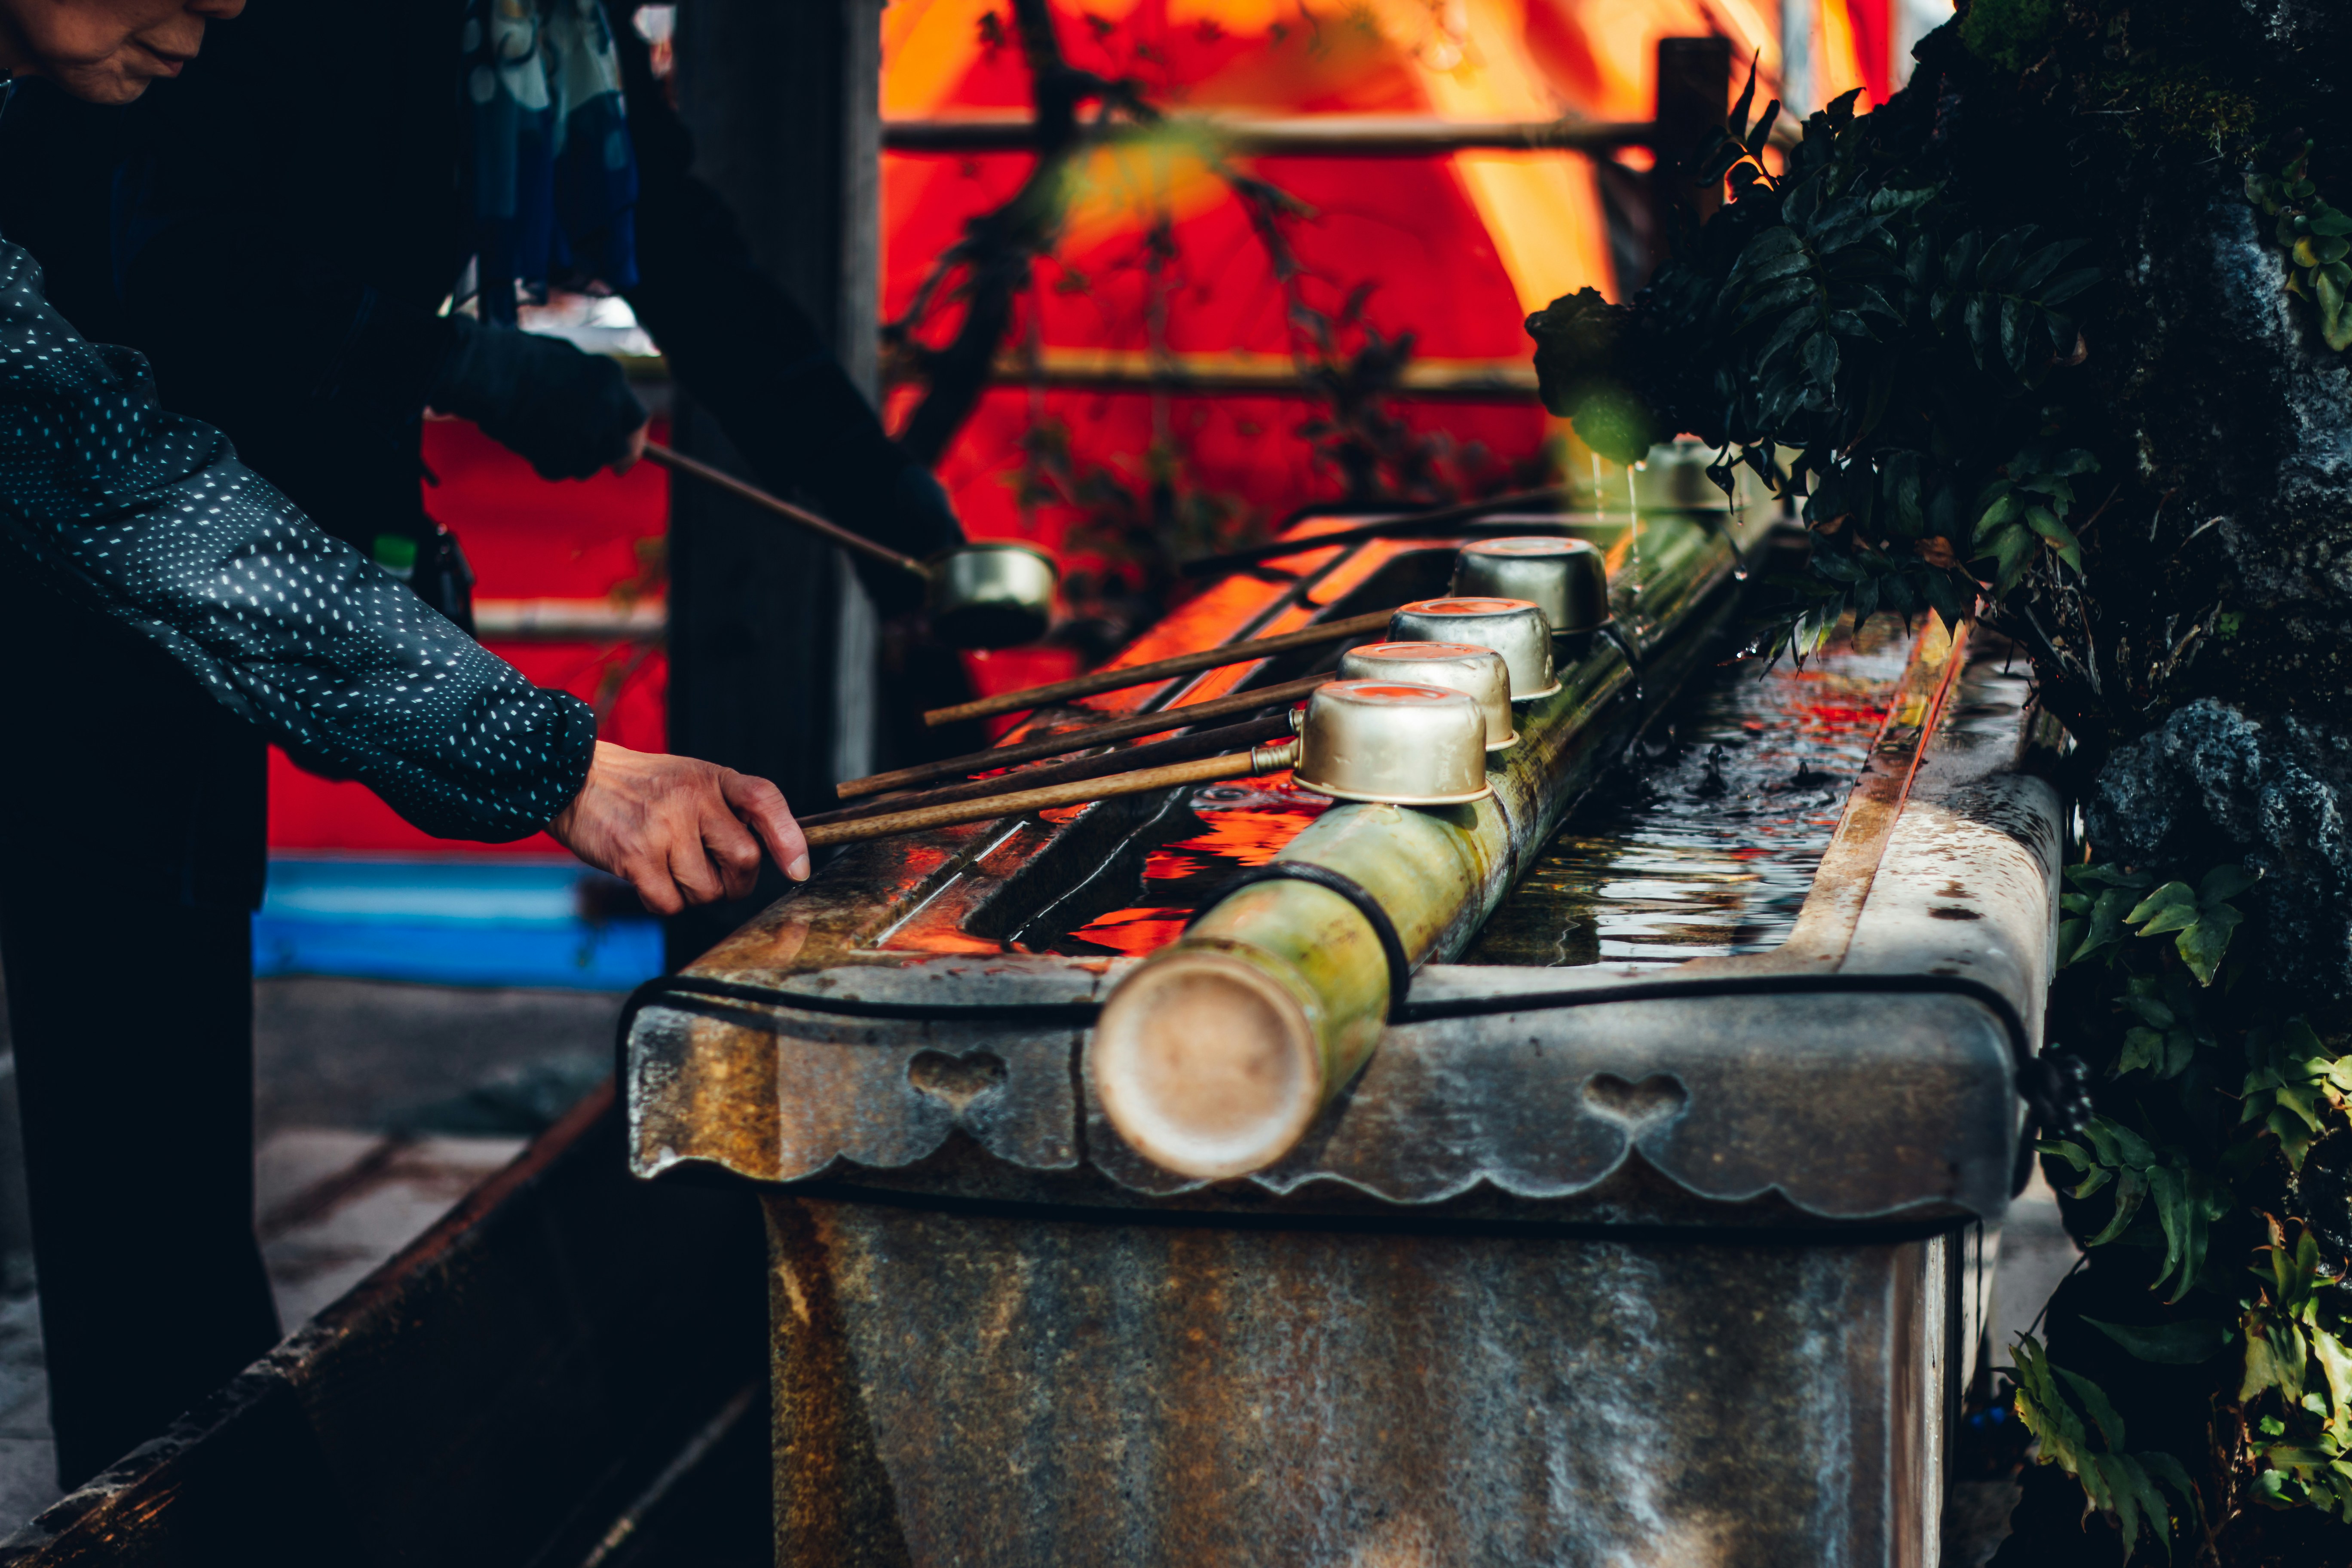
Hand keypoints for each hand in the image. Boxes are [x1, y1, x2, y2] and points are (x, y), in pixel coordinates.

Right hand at [429, 317, 650, 481]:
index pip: (636, 420)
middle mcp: (609, 407)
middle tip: (576, 457)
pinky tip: (524, 439)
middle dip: (598, 455)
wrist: (486, 371)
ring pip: (586, 465)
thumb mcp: (566, 361)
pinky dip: (542, 462)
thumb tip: (604, 417)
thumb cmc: (517, 359)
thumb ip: (591, 388)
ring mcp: (589, 433)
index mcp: (611, 378)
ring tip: (536, 433)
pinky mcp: (565, 454)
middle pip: (616, 449)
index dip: (631, 441)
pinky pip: (557, 470)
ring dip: (565, 458)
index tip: (621, 460)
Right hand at [543, 742, 808, 915]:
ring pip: (707, 890)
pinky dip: (665, 902)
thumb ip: (729, 808)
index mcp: (712, 778)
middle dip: (736, 881)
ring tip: (671, 867)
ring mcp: (663, 828)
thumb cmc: (643, 788)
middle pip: (744, 860)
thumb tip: (774, 856)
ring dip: (694, 892)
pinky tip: (650, 879)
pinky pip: (671, 903)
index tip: (798, 870)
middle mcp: (691, 798)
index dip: (789, 838)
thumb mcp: (691, 779)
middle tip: (716, 874)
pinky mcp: (635, 856)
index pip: (764, 800)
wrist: (576, 779)